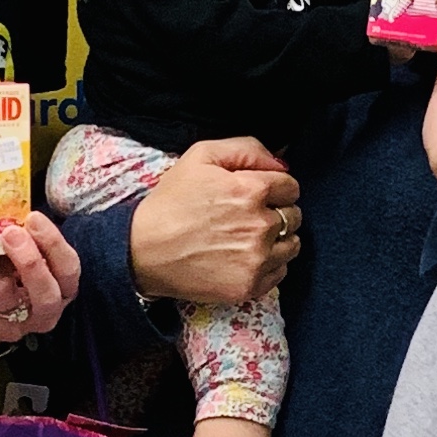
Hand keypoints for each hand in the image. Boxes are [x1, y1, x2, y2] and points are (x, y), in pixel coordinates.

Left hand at [0, 215, 79, 351]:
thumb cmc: (5, 272)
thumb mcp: (19, 253)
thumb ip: (22, 239)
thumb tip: (10, 217)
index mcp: (62, 286)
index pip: (68, 267)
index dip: (54, 243)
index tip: (33, 218)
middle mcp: (47, 311)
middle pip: (47, 293)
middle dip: (30, 261)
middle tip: (12, 233)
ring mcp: (18, 325)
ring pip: (9, 297)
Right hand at [127, 137, 300, 307]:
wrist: (141, 251)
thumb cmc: (170, 201)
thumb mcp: (201, 156)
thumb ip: (247, 149)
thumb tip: (281, 163)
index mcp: (252, 190)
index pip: (291, 187)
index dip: (274, 188)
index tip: (256, 195)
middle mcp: (261, 225)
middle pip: (295, 216)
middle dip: (277, 212)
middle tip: (248, 216)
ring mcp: (257, 259)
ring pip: (292, 245)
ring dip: (278, 240)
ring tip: (248, 238)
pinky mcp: (249, 286)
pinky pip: (280, 272)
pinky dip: (269, 265)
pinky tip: (245, 258)